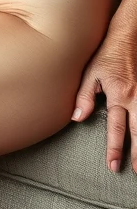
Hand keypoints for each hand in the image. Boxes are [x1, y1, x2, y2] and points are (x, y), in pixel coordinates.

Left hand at [73, 24, 136, 172]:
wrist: (128, 37)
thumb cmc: (106, 54)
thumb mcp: (90, 73)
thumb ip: (84, 96)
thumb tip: (77, 118)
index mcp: (119, 96)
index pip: (117, 128)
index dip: (115, 148)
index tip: (113, 164)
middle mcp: (136, 99)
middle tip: (134, 171)